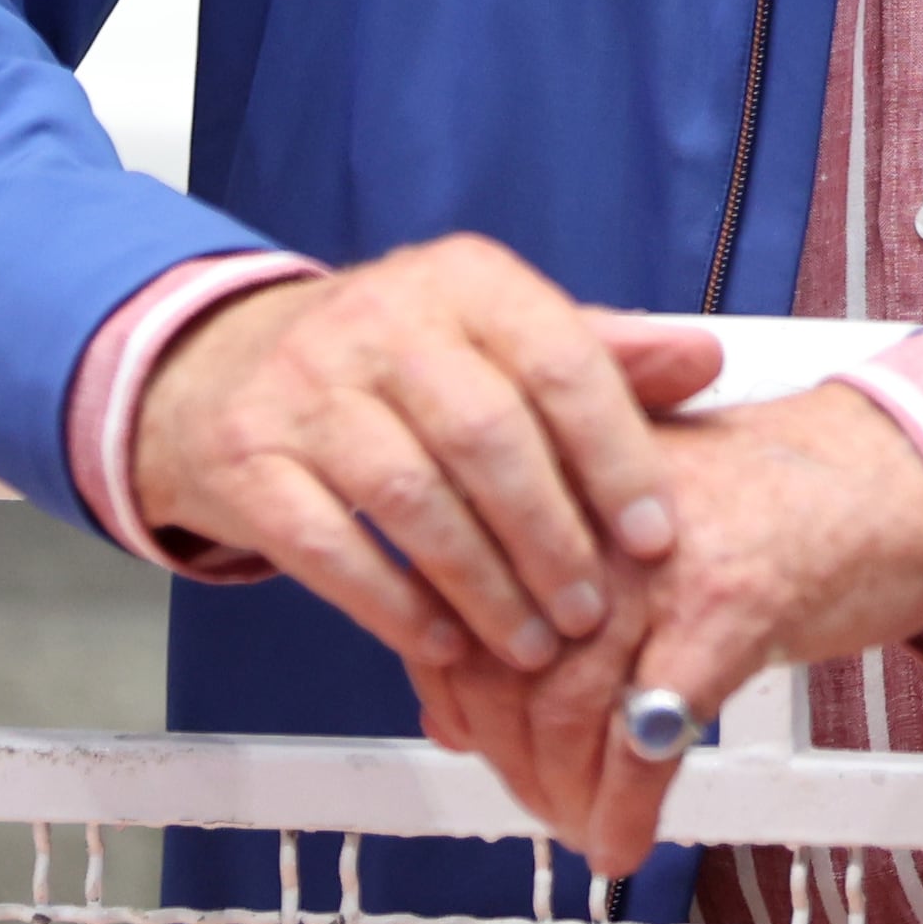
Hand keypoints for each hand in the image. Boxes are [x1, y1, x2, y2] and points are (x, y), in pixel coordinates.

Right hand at [131, 236, 720, 681]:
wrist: (219, 367)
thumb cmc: (390, 364)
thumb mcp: (493, 334)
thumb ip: (597, 354)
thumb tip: (703, 360)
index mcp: (461, 280)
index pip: (558, 360)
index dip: (616, 456)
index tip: (656, 536)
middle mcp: (378, 319)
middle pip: (486, 435)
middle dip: (552, 537)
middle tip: (594, 612)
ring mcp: (303, 388)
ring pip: (410, 498)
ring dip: (485, 585)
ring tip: (534, 643)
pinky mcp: (244, 457)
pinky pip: (327, 545)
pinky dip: (394, 603)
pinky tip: (444, 642)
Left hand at [412, 381, 922, 870]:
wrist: (901, 469)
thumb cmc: (775, 499)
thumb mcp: (639, 525)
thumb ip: (547, 597)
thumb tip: (454, 708)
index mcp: (564, 480)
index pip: (463, 597)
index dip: (454, 687)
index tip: (466, 739)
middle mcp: (599, 508)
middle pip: (505, 660)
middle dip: (511, 757)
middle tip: (538, 802)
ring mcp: (663, 559)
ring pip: (568, 705)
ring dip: (565, 793)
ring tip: (582, 829)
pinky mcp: (729, 608)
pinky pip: (650, 736)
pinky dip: (629, 806)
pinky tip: (628, 838)